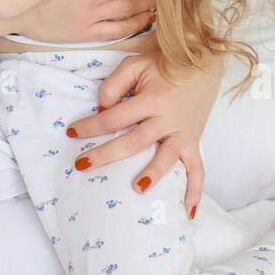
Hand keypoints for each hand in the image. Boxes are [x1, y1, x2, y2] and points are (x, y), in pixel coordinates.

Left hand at [65, 51, 223, 213]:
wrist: (201, 63)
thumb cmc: (164, 64)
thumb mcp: (135, 65)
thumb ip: (115, 84)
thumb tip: (102, 109)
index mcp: (153, 99)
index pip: (115, 117)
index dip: (91, 125)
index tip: (73, 133)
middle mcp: (168, 119)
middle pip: (134, 142)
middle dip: (106, 154)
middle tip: (82, 164)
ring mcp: (183, 133)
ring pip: (165, 158)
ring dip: (152, 174)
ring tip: (135, 188)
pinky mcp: (193, 142)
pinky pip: (197, 170)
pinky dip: (195, 191)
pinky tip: (188, 212)